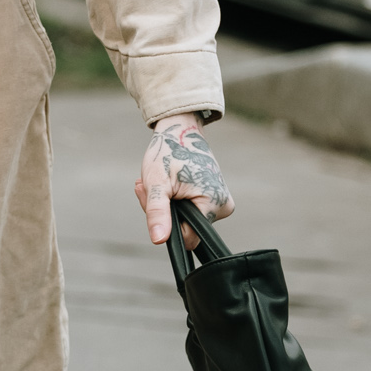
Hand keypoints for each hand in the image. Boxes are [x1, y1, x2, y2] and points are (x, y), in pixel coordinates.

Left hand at [135, 113, 233, 246]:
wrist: (181, 130)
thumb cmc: (169, 151)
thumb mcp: (157, 183)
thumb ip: (158, 212)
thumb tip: (159, 239)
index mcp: (214, 204)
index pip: (187, 237)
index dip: (166, 224)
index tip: (150, 200)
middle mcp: (223, 207)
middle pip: (185, 229)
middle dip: (163, 212)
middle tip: (147, 187)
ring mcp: (220, 202)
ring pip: (185, 220)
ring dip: (166, 204)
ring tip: (157, 182)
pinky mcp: (214, 198)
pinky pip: (190, 210)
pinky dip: (174, 200)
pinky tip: (167, 184)